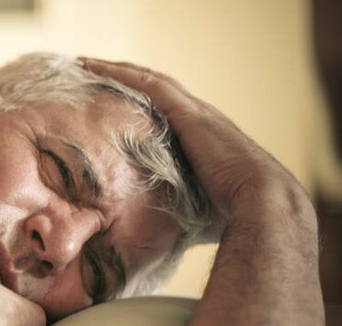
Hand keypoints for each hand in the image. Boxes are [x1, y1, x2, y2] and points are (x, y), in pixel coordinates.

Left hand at [81, 58, 307, 232]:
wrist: (260, 204)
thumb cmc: (228, 217)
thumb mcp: (190, 209)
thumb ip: (171, 211)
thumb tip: (145, 238)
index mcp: (200, 140)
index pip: (162, 113)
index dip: (137, 104)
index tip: (111, 102)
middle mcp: (199, 119)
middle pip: (155, 91)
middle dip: (124, 81)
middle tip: (92, 74)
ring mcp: (195, 114)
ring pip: (150, 82)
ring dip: (118, 72)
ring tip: (87, 65)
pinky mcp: (189, 114)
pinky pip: (150, 86)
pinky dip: (123, 75)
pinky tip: (98, 68)